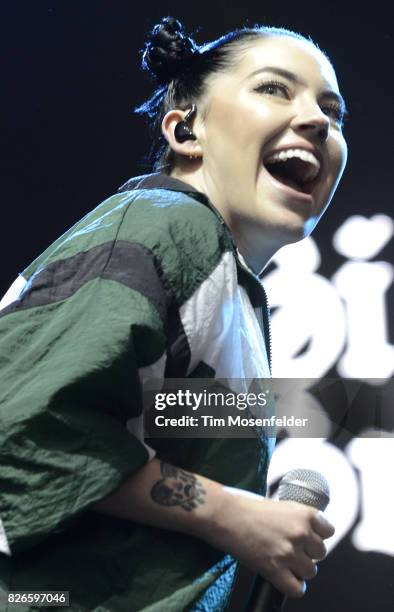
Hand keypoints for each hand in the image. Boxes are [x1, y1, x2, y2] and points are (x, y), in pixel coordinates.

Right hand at [203, 494, 333, 597]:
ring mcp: (289, 553)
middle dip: (308, 553)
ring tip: (285, 563)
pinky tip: (284, 578)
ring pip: (311, 572)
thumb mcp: (280, 505)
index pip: (328, 531)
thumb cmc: (248, 507)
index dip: (317, 535)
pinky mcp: (275, 570)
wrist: (226, 515)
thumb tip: (308, 533)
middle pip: (321, 554)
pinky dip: (292, 586)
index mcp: (304, 514)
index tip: (308, 538)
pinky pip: (297, 589)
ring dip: (299, 569)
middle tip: (292, 549)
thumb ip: (297, 519)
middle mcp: (300, 533)